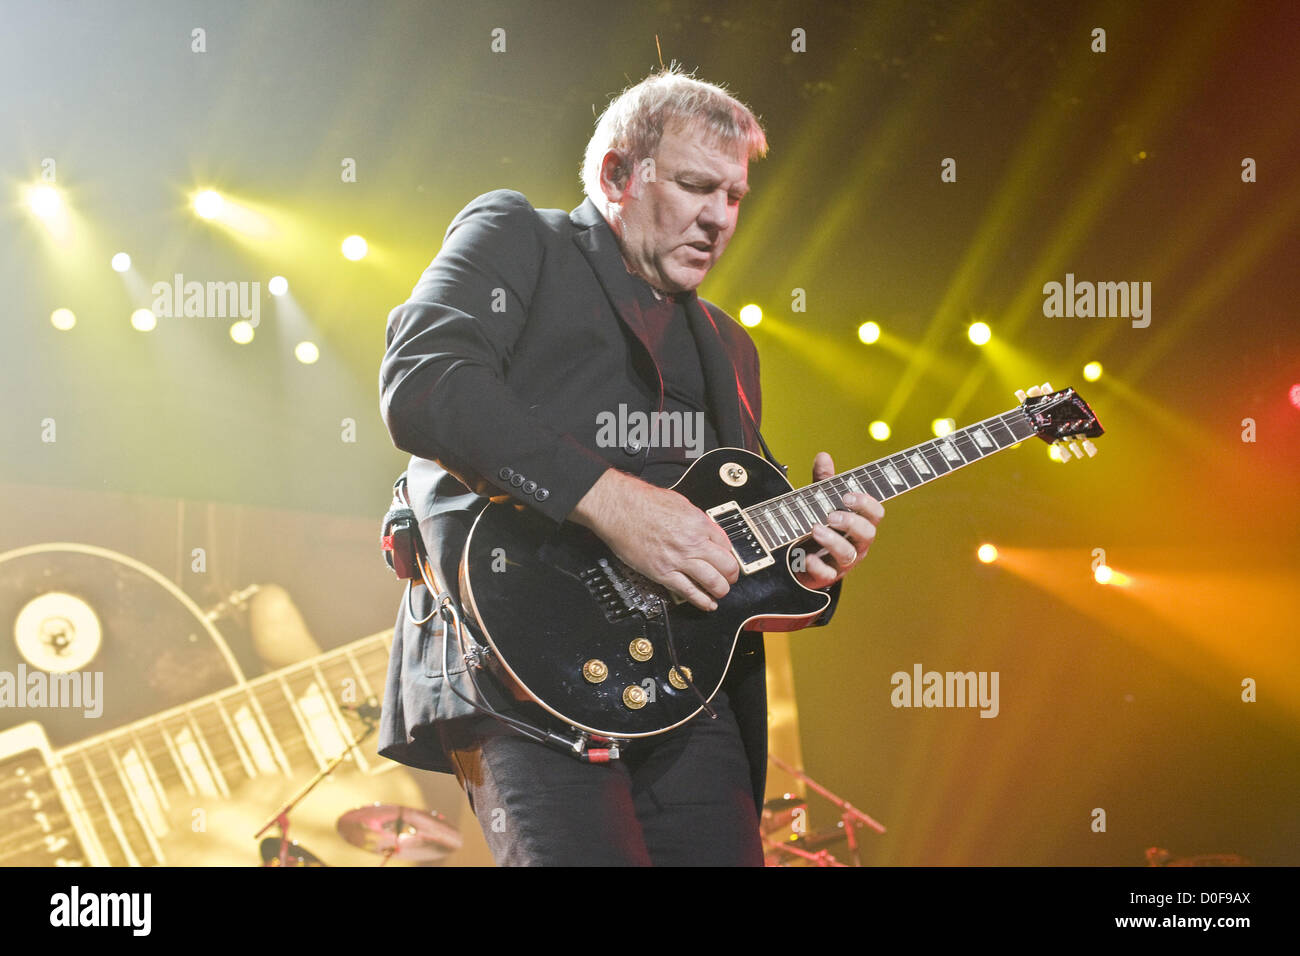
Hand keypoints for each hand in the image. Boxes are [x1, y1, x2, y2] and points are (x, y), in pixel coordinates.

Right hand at [571, 469, 739, 611]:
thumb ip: (697, 518)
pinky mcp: (663, 573)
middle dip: (732, 574)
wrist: (619, 508)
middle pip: (726, 565)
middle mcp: (692, 543)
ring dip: (721, 590)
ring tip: (720, 592)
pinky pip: (688, 592)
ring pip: (713, 582)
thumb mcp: (680, 502)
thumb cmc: (642, 502)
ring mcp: (678, 560)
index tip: (727, 559)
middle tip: (731, 578)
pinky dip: (702, 601)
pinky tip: (708, 604)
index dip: (729, 554)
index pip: (726, 544)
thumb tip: (709, 529)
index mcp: (698, 523)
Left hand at [794, 452, 883, 589]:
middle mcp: (856, 544)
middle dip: (852, 522)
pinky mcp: (825, 576)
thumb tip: (824, 456)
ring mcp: (842, 562)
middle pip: (867, 534)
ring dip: (833, 541)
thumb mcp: (820, 503)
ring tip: (815, 529)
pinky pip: (827, 575)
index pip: (875, 514)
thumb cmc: (819, 526)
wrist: (801, 560)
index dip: (866, 503)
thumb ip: (824, 482)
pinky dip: (817, 566)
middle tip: (831, 515)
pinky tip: (806, 557)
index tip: (848, 495)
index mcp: (860, 524)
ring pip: (848, 555)